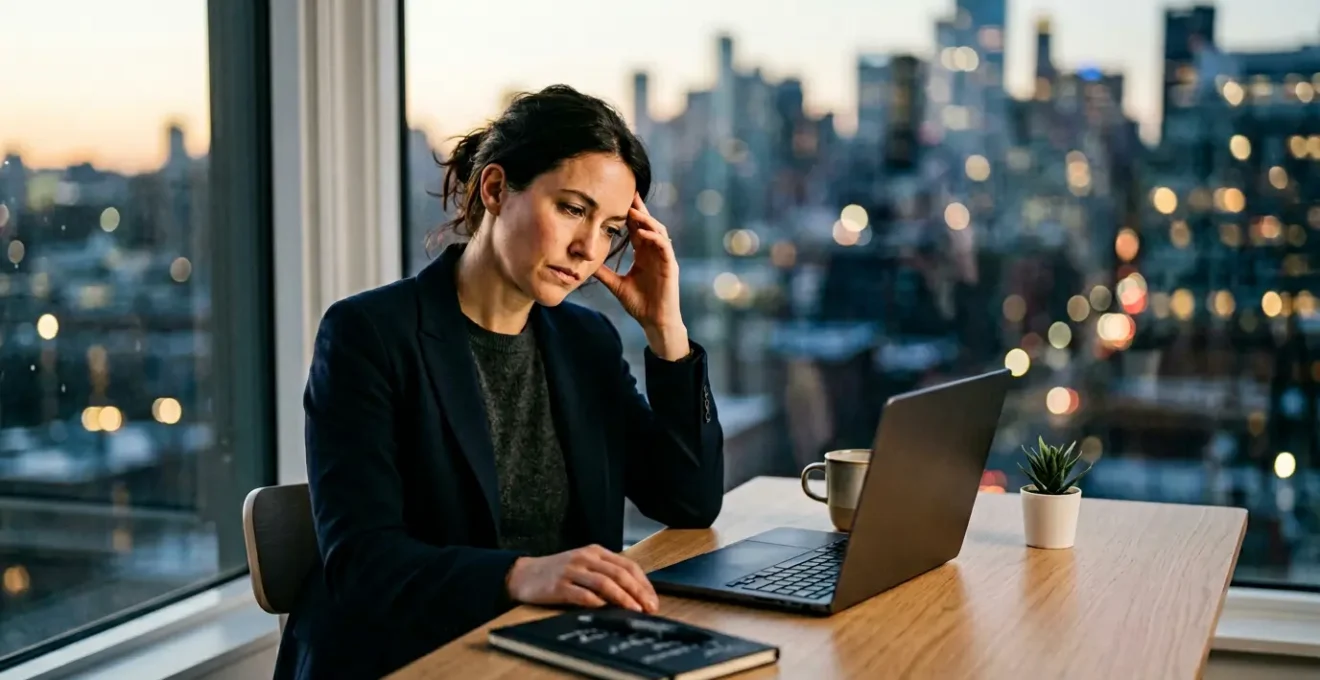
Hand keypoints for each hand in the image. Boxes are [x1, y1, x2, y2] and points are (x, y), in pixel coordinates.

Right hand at [504, 544, 659, 613]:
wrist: (524, 574)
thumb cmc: (557, 572)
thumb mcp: (584, 565)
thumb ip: (605, 574)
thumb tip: (633, 594)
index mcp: (595, 552)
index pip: (627, 565)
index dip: (643, 583)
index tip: (653, 599)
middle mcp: (586, 558)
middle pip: (619, 574)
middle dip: (638, 592)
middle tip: (649, 607)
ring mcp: (572, 570)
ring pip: (604, 583)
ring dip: (623, 598)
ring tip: (635, 610)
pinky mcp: (559, 585)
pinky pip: (582, 594)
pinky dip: (597, 602)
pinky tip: (606, 610)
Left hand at [594, 194, 689, 359]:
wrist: (655, 322)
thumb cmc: (640, 305)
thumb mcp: (617, 285)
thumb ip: (604, 273)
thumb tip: (584, 264)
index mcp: (643, 254)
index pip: (636, 229)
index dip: (628, 215)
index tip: (616, 200)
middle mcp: (655, 252)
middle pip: (648, 224)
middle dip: (638, 209)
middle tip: (627, 193)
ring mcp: (664, 257)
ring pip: (658, 230)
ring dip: (646, 220)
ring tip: (632, 211)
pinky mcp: (671, 265)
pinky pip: (664, 246)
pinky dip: (653, 237)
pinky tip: (641, 233)